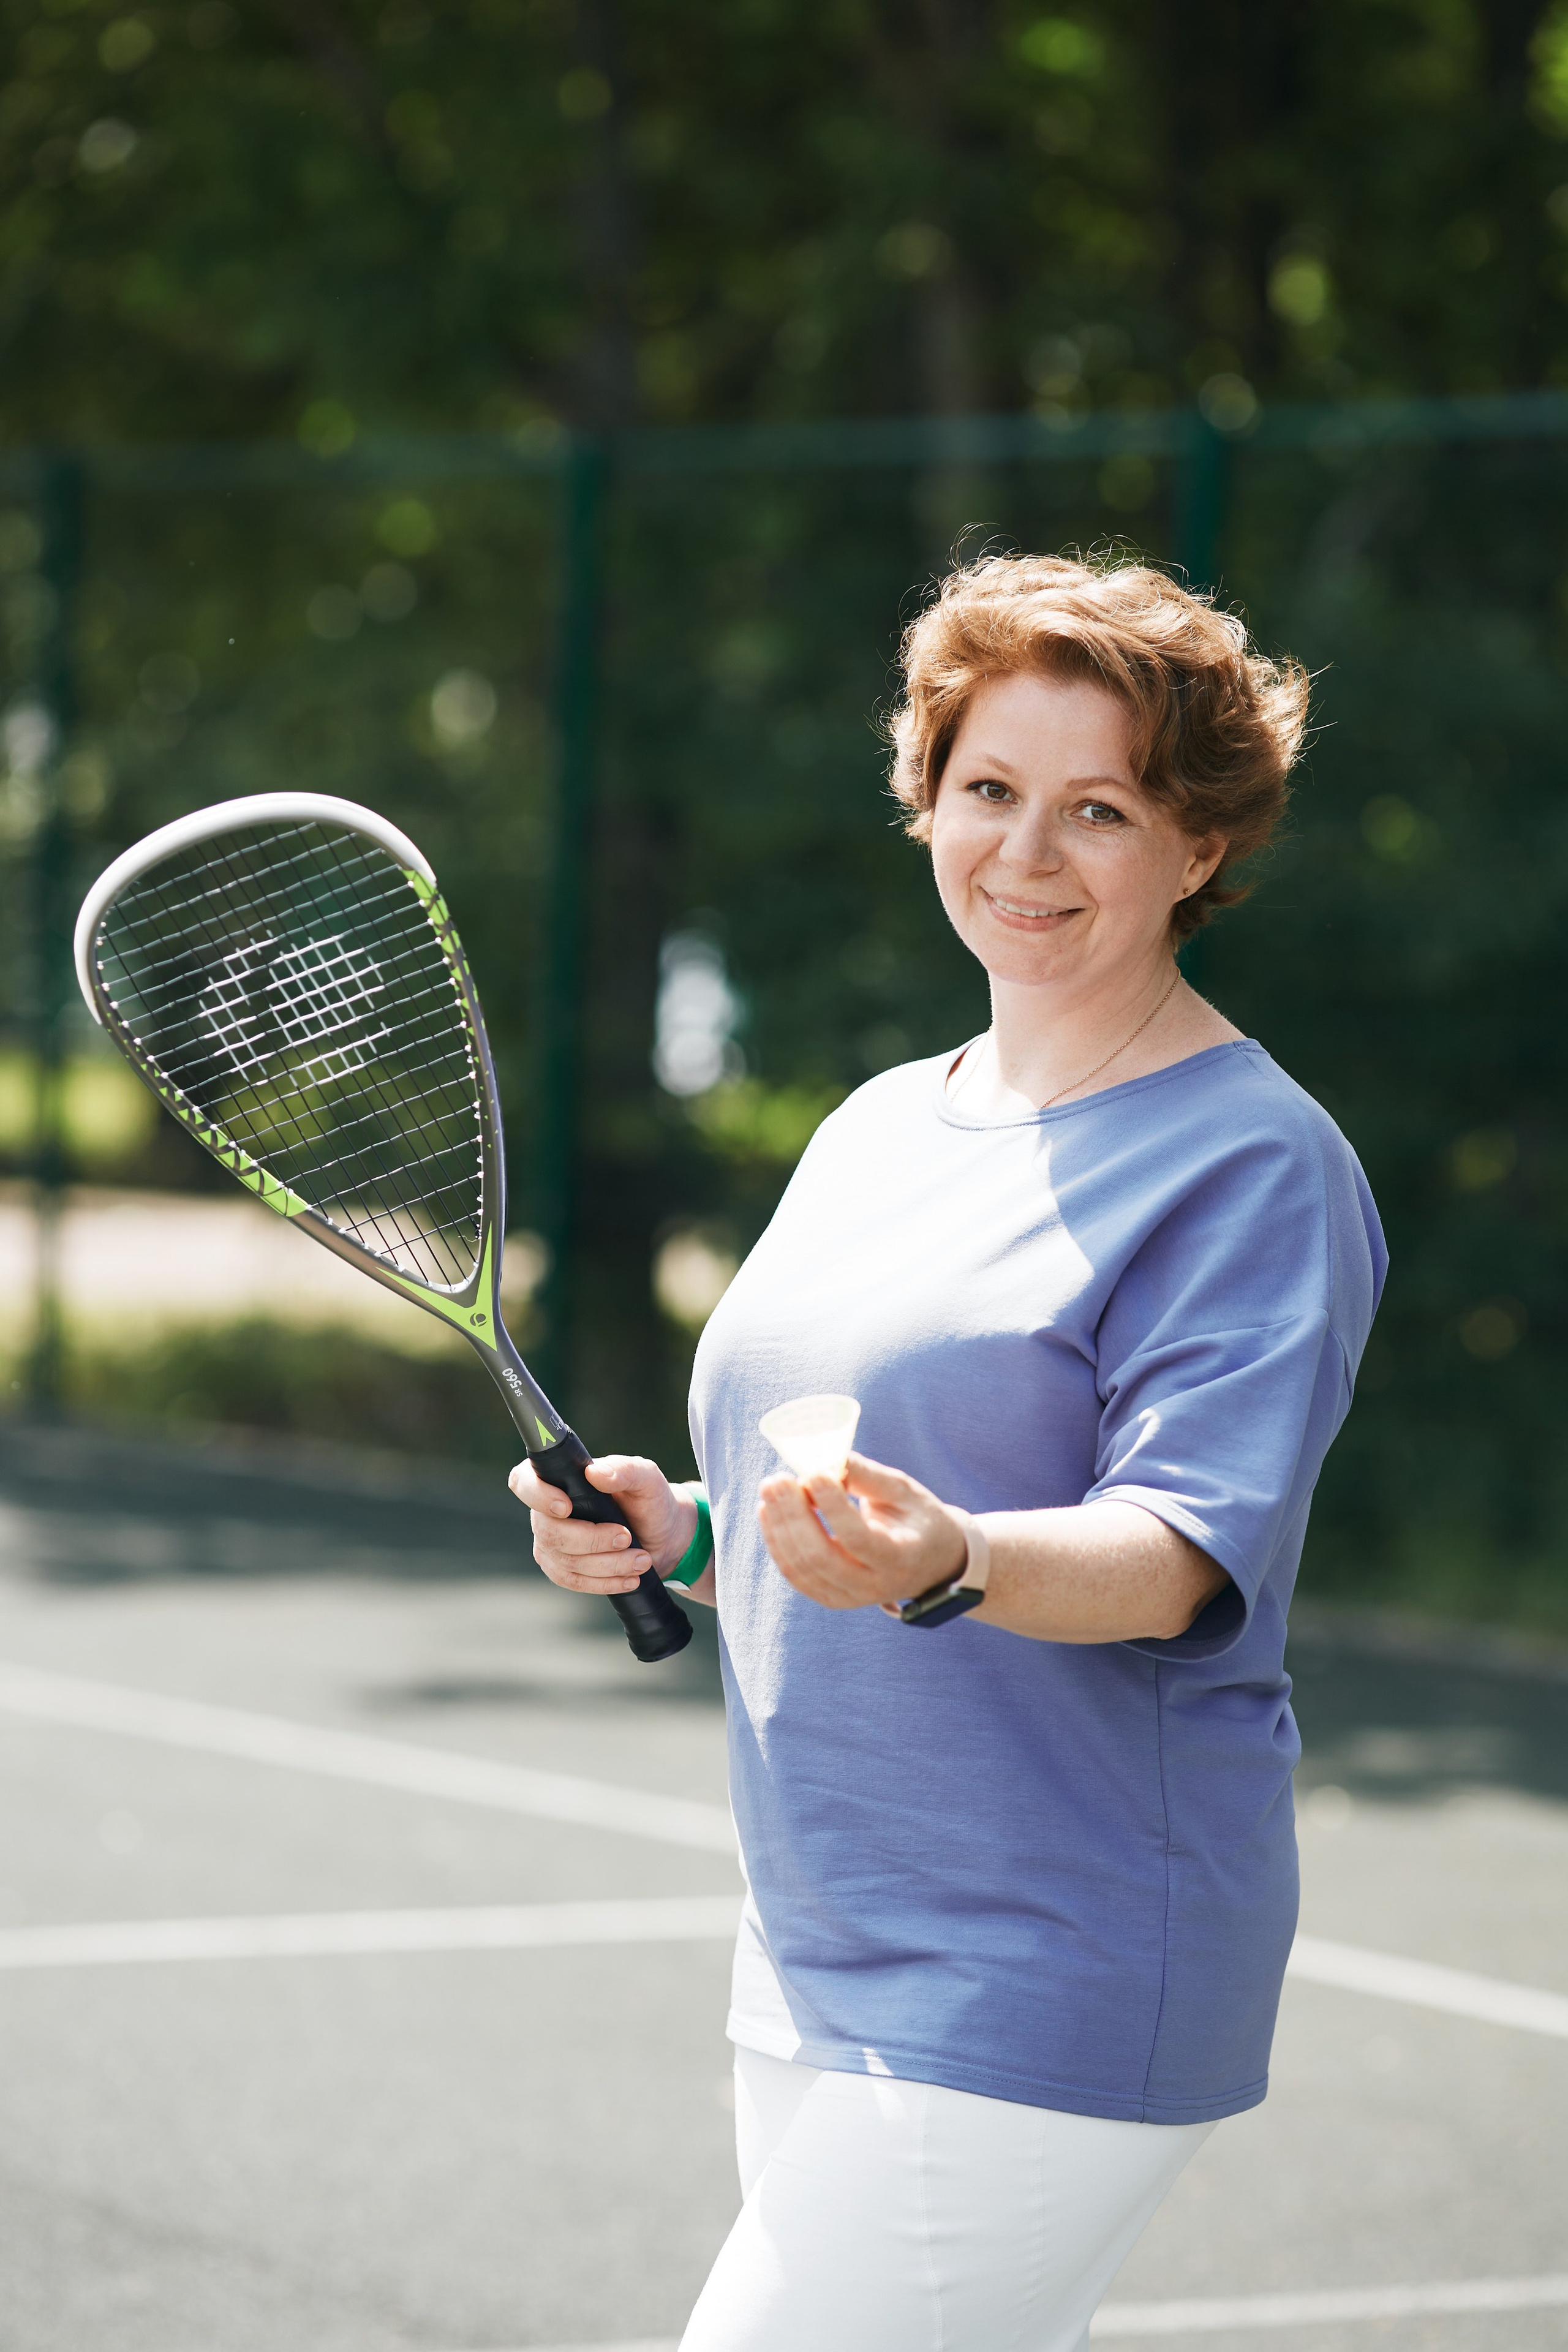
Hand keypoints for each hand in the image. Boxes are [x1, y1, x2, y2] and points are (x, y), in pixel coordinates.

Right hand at [507, 1453, 696, 1596]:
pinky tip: (629, 1579)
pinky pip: (573, 1581)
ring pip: (565, 1561)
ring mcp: (550, 1541)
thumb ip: (625, 1470)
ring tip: (641, 1559)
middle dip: (592, 1540)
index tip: (566, 1507)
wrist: (661, 1535)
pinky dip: (604, 1582)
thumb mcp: (647, 1479)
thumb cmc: (648, 1500)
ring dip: (607, 1565)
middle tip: (626, 1537)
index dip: (537, 1495)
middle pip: (550, 1532)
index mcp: (559, 1478)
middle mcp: (546, 1510)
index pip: (524, 1481)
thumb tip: (595, 1473)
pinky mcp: (560, 1568)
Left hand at [757, 1451, 966, 1611]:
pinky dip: (776, 1544)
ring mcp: (851, 1598)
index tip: (812, 1474)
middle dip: (793, 1515)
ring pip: (803, 1568)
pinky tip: (768, 1512)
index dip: (832, 1507)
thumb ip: (868, 1476)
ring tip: (770, 1488)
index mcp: (902, 1558)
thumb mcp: (905, 1491)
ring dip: (779, 1527)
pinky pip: (796, 1575)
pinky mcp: (832, 1597)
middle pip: (822, 1557)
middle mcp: (876, 1586)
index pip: (859, 1539)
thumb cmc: (918, 1518)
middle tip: (778, 1479)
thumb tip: (827, 1457)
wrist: (931, 1562)